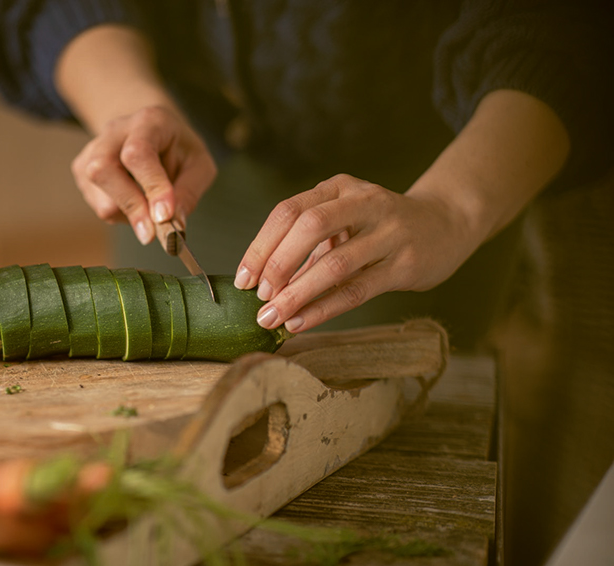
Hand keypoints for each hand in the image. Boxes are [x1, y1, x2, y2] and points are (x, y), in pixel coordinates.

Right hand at [71, 105, 216, 243]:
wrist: (152, 134)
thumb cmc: (178, 150)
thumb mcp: (199, 165)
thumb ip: (189, 192)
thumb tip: (174, 224)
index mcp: (148, 122)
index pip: (139, 153)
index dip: (151, 187)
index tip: (164, 216)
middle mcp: (115, 131)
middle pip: (103, 169)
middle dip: (130, 206)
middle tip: (152, 234)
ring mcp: (93, 149)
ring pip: (99, 195)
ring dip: (128, 214)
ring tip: (150, 205)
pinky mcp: (82, 170)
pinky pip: (98, 204)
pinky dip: (121, 213)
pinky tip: (135, 200)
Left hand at [235, 174, 478, 332]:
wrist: (447, 222)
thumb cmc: (381, 225)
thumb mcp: (344, 217)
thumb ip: (308, 243)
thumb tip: (262, 283)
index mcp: (338, 187)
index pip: (289, 211)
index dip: (261, 246)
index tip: (243, 279)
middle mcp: (363, 202)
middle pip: (309, 227)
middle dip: (277, 265)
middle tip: (259, 297)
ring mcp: (388, 232)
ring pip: (335, 263)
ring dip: (297, 294)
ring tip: (272, 318)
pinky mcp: (405, 263)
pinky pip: (357, 290)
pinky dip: (324, 308)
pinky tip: (301, 322)